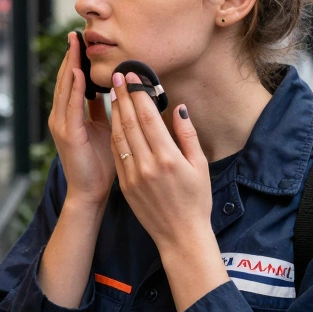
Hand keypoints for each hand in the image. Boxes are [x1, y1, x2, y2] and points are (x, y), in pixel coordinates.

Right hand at [48, 32, 115, 208]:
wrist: (91, 192)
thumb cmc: (99, 164)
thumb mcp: (104, 130)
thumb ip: (103, 111)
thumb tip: (112, 90)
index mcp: (70, 116)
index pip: (73, 82)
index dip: (76, 61)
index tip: (81, 41)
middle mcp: (61, 117)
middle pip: (66, 80)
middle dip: (71, 57)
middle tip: (76, 34)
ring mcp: (61, 125)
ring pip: (65, 88)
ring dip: (70, 65)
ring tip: (75, 45)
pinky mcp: (67, 134)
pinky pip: (71, 105)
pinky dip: (75, 87)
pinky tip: (79, 72)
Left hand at [110, 72, 212, 251]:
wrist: (180, 235)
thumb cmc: (196, 200)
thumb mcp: (200, 166)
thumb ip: (188, 135)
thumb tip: (179, 107)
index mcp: (168, 158)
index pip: (149, 117)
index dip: (139, 94)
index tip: (133, 76)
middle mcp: (148, 165)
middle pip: (131, 123)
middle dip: (123, 96)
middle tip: (117, 76)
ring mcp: (133, 176)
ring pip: (120, 136)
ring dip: (115, 112)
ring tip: (113, 93)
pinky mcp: (125, 185)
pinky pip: (117, 153)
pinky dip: (114, 134)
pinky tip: (113, 121)